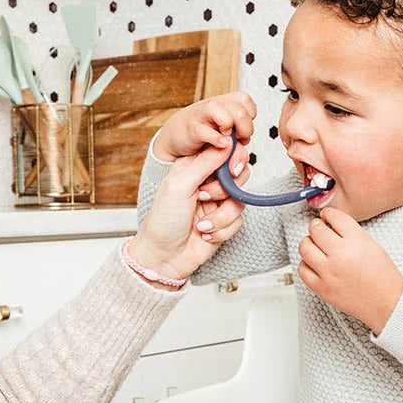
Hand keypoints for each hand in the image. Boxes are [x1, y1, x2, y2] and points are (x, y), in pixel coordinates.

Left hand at [130, 141, 249, 281]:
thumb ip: (204, 163)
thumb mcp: (179, 186)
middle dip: (225, 191)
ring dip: (221, 217)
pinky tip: (205, 234)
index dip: (232, 158)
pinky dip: (222, 230)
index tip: (230, 169)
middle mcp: (207, 184)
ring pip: (240, 201)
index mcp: (193, 168)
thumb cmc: (163, 222)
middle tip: (205, 198)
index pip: (222, 152)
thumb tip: (225, 145)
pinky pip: (238, 221)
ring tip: (201, 225)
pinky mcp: (223, 223)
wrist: (163, 257)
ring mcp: (216, 204)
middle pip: (238, 175)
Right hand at [153, 92, 257, 161]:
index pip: (246, 102)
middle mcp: (214, 106)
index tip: (242, 132)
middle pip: (240, 110)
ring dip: (230, 129)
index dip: (249, 118)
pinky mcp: (191, 130)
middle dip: (245, 129)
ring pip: (224, 114)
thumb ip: (237, 133)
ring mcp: (202, 116)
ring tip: (226, 139)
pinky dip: (216, 139)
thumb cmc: (202, 133)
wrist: (176, 135)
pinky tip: (219, 144)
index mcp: (224, 103)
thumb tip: (245, 141)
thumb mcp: (224, 129)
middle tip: (237, 139)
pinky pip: (205, 131)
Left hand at [298, 208, 402, 334]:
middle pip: (315, 230)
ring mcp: (328, 272)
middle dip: (316, 227)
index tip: (326, 216)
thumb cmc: (382, 276)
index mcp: (356, 241)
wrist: (387, 303)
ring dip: (308, 243)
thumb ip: (350, 233)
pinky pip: (302, 270)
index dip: (328, 214)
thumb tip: (329, 225)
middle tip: (319, 230)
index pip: (334, 216)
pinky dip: (306, 264)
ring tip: (314, 246)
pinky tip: (314, 264)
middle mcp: (340, 255)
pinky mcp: (321, 287)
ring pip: (304, 247)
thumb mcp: (371, 245)